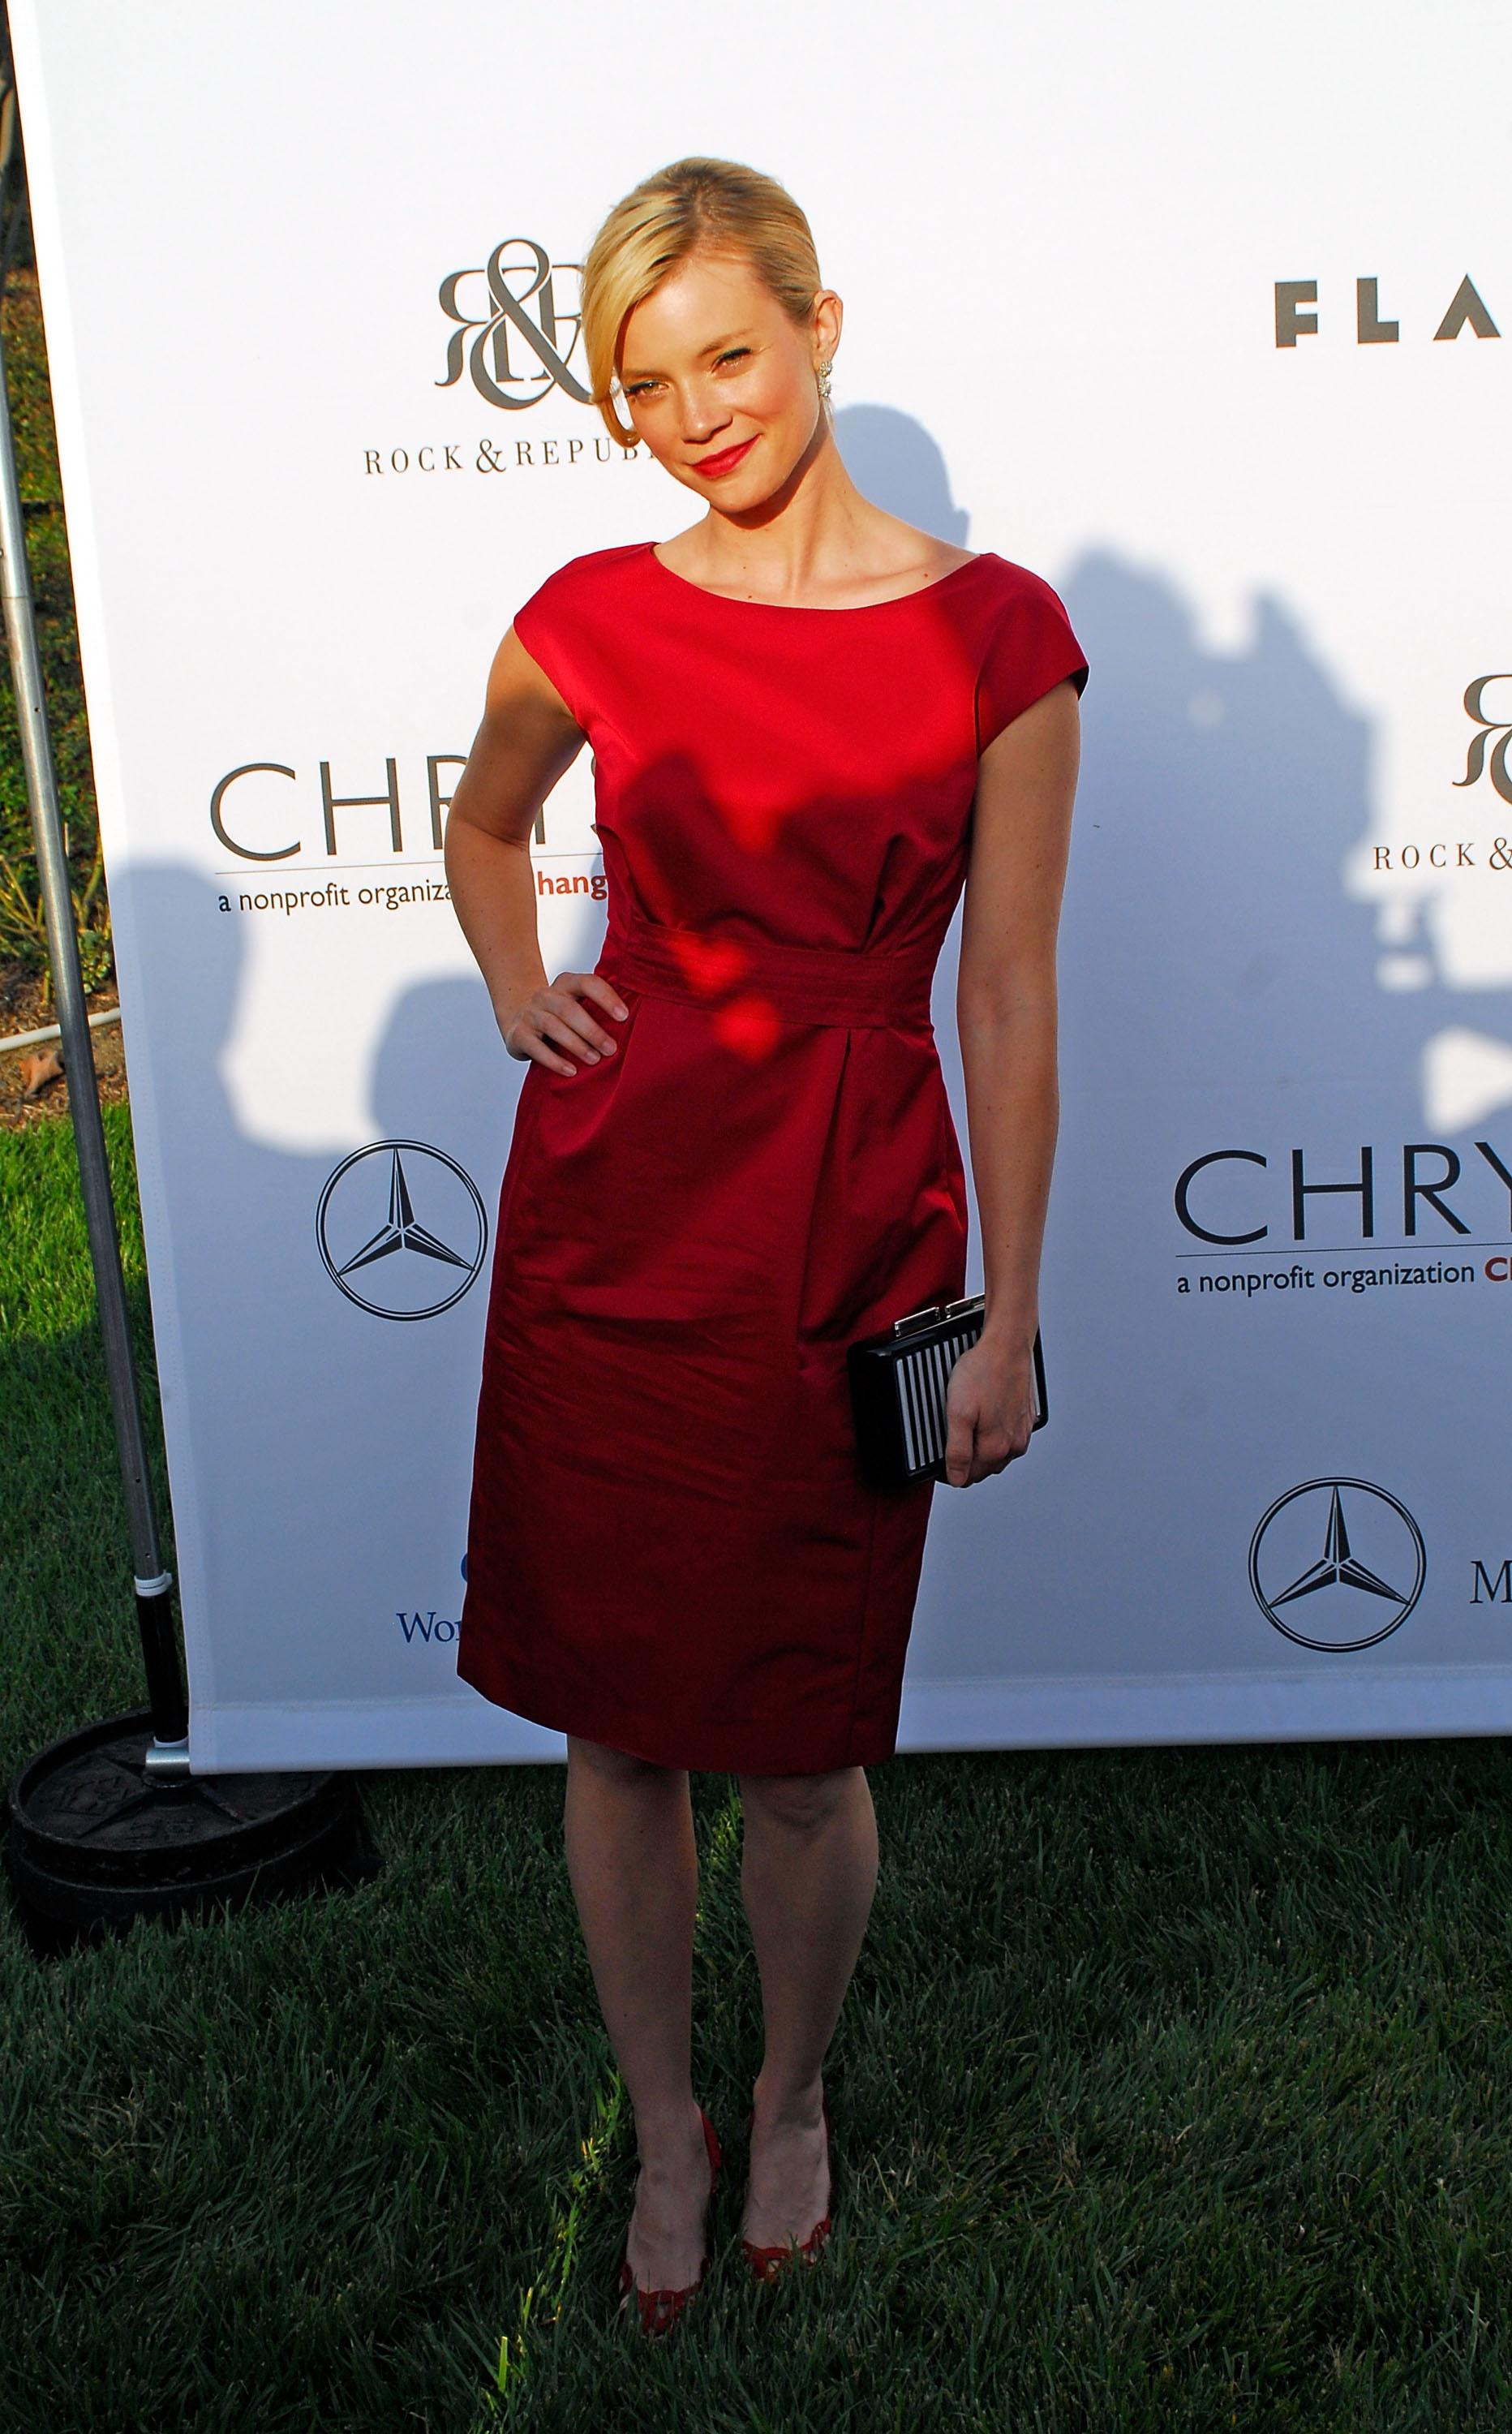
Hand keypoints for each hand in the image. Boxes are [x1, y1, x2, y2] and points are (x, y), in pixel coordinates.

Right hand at [500, 970, 629, 1073]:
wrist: (518, 1021)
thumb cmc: (560, 1017)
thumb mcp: (576, 1005)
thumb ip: (597, 1010)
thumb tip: (634, 1027)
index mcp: (566, 984)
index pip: (588, 983)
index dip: (606, 998)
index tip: (624, 1017)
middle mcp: (546, 995)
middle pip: (569, 1009)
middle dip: (593, 1030)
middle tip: (611, 1049)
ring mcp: (530, 1013)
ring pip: (553, 1026)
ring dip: (576, 1045)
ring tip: (595, 1059)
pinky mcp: (518, 1034)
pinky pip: (536, 1047)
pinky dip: (554, 1060)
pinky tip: (571, 1070)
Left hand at [941, 1333, 1036, 1487]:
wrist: (1007, 1345)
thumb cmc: (983, 1372)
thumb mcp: (959, 1413)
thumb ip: (957, 1451)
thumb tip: (956, 1478)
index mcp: (996, 1448)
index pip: (967, 1477)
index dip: (947, 1471)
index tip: (938, 1457)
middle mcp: (1014, 1445)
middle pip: (982, 1468)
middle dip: (965, 1460)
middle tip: (950, 1436)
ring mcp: (1022, 1432)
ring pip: (996, 1455)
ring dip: (980, 1448)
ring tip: (966, 1425)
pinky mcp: (1025, 1419)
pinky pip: (1007, 1438)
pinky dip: (994, 1434)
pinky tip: (985, 1416)